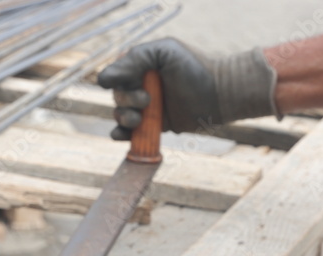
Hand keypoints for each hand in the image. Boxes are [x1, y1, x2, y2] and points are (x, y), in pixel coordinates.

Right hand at [97, 38, 278, 140]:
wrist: (219, 94)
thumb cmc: (195, 68)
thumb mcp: (164, 53)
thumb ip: (135, 59)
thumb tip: (102, 80)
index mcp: (139, 65)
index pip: (113, 74)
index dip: (115, 80)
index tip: (129, 82)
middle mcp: (140, 85)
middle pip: (116, 96)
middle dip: (127, 100)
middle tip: (148, 100)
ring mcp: (145, 107)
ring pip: (119, 114)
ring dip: (125, 118)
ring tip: (141, 118)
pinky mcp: (152, 125)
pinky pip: (127, 133)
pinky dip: (120, 135)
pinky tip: (122, 135)